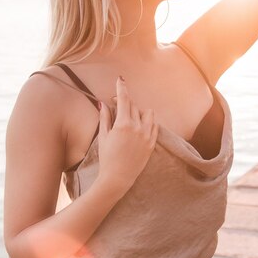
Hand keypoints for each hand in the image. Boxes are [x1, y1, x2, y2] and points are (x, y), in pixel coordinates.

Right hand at [97, 76, 158, 196]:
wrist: (117, 178)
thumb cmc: (107, 158)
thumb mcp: (103, 136)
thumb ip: (105, 118)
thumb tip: (102, 103)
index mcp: (123, 124)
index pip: (124, 99)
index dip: (121, 87)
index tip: (120, 79)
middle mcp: (137, 127)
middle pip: (133, 106)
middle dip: (125, 102)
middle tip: (117, 104)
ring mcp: (146, 135)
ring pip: (147, 113)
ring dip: (139, 111)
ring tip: (130, 116)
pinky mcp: (152, 143)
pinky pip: (154, 125)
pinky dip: (148, 121)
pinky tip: (140, 124)